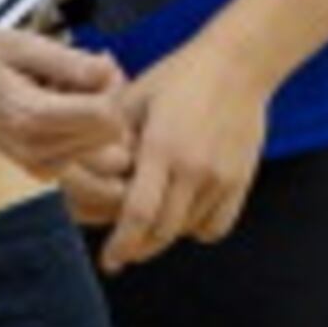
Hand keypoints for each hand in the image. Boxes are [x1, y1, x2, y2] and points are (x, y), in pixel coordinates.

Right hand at [0, 28, 128, 177]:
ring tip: (74, 97)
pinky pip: (94, 164)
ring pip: (111, 155)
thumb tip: (113, 72)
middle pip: (114, 136)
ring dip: (104, 125)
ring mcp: (41, 168)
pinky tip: (67, 113)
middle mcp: (37, 152)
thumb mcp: (22, 43)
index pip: (107, 116)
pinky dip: (92, 138)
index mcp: (30, 116)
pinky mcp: (45, 174)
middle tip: (84, 77)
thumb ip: (70, 61)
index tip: (95, 64)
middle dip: (112, 104)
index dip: (112, 86)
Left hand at [99, 39, 273, 270]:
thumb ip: (111, 136)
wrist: (238, 65)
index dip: (121, 244)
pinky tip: (180, 217)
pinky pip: (216, 226)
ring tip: (146, 230)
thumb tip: (86, 170)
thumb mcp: (134, 97)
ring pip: (187, 231)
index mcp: (162, 147)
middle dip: (138, 248)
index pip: (139, 214)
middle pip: (163, 232)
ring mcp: (221, 179)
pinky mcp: (241, 182)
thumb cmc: (180, 76)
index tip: (108, 261)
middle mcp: (194, 169)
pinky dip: (195, 230)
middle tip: (121, 252)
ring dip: (163, 237)